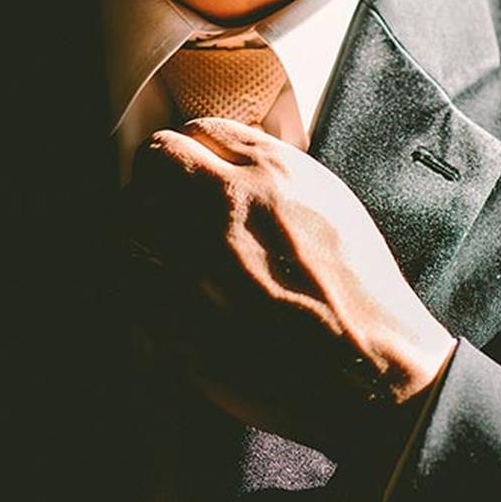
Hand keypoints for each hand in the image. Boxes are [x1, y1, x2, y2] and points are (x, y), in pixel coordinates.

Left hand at [125, 118, 454, 458]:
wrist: (371, 369)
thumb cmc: (361, 293)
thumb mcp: (332, 205)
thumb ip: (273, 174)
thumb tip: (229, 161)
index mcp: (268, 174)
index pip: (194, 132)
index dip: (191, 153)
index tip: (190, 171)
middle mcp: (223, 209)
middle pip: (151, 168)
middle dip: (156, 184)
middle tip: (168, 208)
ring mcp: (192, 266)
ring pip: (128, 225)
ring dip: (143, 235)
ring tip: (167, 256)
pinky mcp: (174, 322)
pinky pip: (129, 289)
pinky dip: (141, 291)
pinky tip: (170, 303)